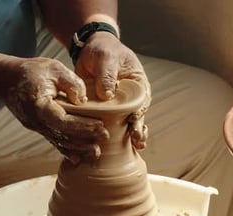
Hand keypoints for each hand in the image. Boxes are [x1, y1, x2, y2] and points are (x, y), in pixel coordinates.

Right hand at [0, 57, 108, 163]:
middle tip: (105, 138)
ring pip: (59, 142)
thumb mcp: (53, 68)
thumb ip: (71, 81)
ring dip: (78, 148)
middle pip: (63, 136)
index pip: (63, 121)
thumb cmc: (30, 71)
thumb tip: (83, 99)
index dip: (82, 126)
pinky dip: (66, 150)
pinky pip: (53, 141)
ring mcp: (36, 127)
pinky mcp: (38, 128)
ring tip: (96, 152)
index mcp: (39, 106)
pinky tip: (79, 158)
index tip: (100, 126)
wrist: (5, 80)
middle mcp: (36, 121)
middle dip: (85, 140)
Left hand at [75, 32, 150, 148]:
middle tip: (137, 140)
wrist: (89, 51)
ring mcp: (118, 106)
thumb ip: (107, 74)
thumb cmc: (103, 51)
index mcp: (137, 84)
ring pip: (126, 124)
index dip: (140, 110)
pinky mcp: (104, 111)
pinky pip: (108, 124)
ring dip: (128, 136)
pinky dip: (109, 134)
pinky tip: (109, 147)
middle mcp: (131, 98)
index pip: (142, 99)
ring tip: (134, 146)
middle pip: (137, 116)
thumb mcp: (106, 58)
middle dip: (138, 128)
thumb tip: (107, 95)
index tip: (135, 119)